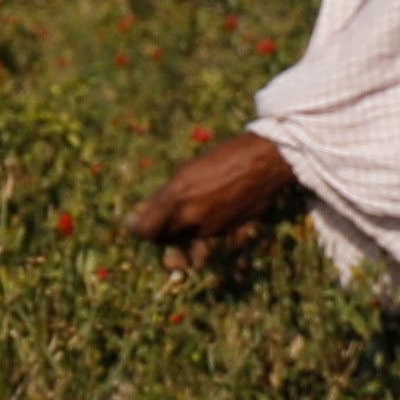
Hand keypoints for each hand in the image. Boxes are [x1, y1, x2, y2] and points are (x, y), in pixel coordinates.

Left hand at [128, 129, 299, 258]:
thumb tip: (142, 211)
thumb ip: (166, 195)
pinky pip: (206, 237)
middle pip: (163, 240)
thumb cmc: (223, 158)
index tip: (135, 221)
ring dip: (179, 232)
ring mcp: (211, 228)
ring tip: (183, 212)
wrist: (264, 162)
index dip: (138, 228)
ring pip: (185, 241)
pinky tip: (208, 209)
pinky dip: (200, 229)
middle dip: (157, 231)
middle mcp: (192, 217)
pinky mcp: (228, 232)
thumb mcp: (188, 171)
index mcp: (177, 196)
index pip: (146, 231)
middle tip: (154, 218)